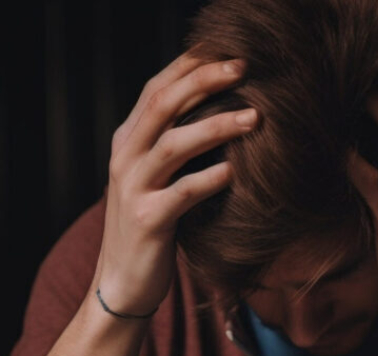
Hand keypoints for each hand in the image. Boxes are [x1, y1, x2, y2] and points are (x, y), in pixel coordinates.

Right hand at [93, 51, 258, 315]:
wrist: (122, 283)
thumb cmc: (152, 226)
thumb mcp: (155, 177)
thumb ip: (174, 143)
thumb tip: (220, 108)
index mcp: (128, 141)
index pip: (156, 89)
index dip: (189, 65)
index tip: (228, 50)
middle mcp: (126, 158)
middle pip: (162, 104)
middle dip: (203, 80)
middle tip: (244, 68)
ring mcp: (133, 189)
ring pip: (173, 144)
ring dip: (216, 126)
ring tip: (254, 116)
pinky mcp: (148, 221)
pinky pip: (182, 193)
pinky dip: (210, 179)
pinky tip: (235, 172)